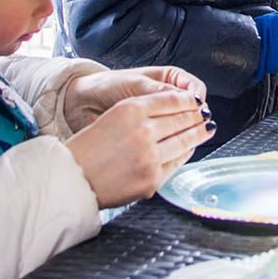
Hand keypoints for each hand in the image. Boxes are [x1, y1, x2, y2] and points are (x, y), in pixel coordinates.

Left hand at [63, 66, 206, 130]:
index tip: (197, 108)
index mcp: (168, 79)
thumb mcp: (134, 84)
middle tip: (196, 126)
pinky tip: (170, 146)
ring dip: (186, 132)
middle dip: (196, 118)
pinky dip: (174, 143)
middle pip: (194, 110)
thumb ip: (160, 91)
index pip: (195, 88)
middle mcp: (168, 97)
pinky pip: (172, 139)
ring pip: (185, 127)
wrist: (82, 103)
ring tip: (182, 137)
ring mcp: (162, 116)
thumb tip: (188, 99)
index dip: (198, 99)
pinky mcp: (154, 134)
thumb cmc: (106, 86)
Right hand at [65, 90, 212, 206]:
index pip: (171, 99)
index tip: (196, 100)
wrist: (71, 178)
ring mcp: (149, 156)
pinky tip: (189, 148)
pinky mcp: (152, 178)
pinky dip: (185, 154)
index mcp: (130, 110)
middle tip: (205, 115)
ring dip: (198, 134)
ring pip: (184, 140)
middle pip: (182, 119)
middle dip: (197, 116)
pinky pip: (176, 162)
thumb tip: (176, 108)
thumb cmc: (88, 148)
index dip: (188, 100)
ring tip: (206, 129)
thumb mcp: (112, 116)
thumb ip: (142, 111)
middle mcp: (142, 130)